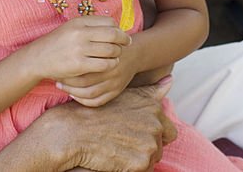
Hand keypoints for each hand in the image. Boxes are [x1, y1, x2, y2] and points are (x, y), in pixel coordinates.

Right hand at [25, 16, 130, 82]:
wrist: (38, 58)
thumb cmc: (58, 43)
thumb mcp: (71, 28)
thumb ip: (90, 25)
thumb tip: (114, 26)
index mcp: (79, 22)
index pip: (109, 22)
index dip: (118, 29)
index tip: (120, 34)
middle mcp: (80, 33)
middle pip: (113, 35)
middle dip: (124, 40)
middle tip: (127, 44)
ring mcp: (80, 49)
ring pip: (111, 50)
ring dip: (117, 54)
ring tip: (117, 55)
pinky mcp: (79, 64)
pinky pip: (104, 64)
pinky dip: (111, 64)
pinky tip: (109, 64)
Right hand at [50, 79, 176, 171]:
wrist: (73, 131)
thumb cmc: (95, 112)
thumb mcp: (125, 95)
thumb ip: (151, 91)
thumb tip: (170, 80)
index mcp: (153, 107)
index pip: (168, 130)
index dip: (152, 134)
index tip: (134, 133)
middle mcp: (155, 124)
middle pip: (161, 146)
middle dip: (147, 147)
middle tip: (123, 141)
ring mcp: (149, 143)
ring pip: (152, 159)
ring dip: (139, 158)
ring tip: (118, 148)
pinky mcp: (140, 162)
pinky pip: (144, 171)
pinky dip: (131, 168)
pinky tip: (116, 158)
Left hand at [57, 41, 137, 106]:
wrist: (135, 54)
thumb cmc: (112, 43)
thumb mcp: (102, 36)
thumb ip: (87, 37)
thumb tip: (61, 40)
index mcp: (105, 55)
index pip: (82, 67)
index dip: (67, 70)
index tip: (56, 69)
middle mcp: (111, 70)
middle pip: (84, 82)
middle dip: (68, 83)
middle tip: (56, 80)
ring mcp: (115, 83)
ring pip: (90, 94)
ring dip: (73, 92)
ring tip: (62, 87)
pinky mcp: (116, 91)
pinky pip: (98, 102)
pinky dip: (84, 101)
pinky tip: (74, 95)